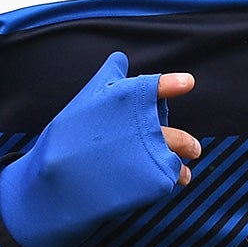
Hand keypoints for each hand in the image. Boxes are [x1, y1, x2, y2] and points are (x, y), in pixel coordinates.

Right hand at [0, 52, 202, 246]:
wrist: (54, 187)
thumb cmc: (62, 143)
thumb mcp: (80, 104)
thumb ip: (107, 80)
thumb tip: (120, 59)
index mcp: (124, 98)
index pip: (154, 86)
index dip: (172, 84)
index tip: (187, 83)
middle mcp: (143, 123)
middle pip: (177, 135)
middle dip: (187, 144)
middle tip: (193, 148)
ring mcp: (152, 152)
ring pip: (177, 157)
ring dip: (183, 164)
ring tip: (185, 171)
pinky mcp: (156, 180)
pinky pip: (170, 178)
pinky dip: (169, 181)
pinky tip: (163, 184)